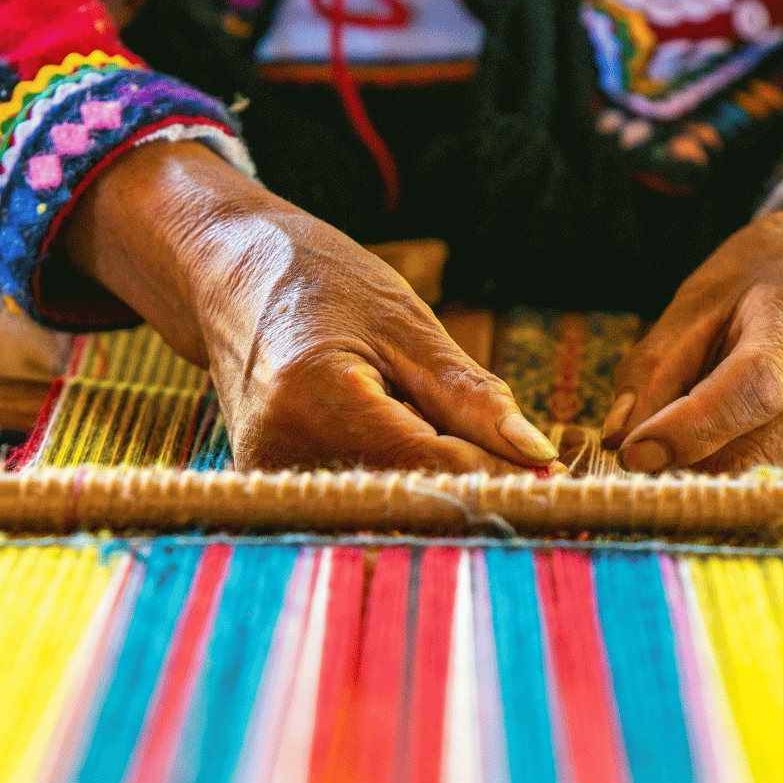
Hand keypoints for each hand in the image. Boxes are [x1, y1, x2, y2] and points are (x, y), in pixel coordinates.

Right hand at [60, 141, 557, 472]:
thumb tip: (537, 457)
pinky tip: (410, 449)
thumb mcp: (406, 321)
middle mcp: (281, 452)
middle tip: (529, 475)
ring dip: (436, 488)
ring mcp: (269, 479)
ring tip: (457, 446)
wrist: (226, 275)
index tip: (557, 479)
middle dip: (476, 491)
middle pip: (410, 500)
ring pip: (387, 507)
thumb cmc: (317, 281)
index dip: (502, 478)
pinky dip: (399, 482)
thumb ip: (470, 396)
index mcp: (317, 399)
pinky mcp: (272, 491)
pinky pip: (358, 499)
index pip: (433, 469)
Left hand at [601, 188, 782, 473]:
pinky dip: (737, 483)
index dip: (689, 429)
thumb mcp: (695, 304)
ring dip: (708, 476)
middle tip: (638, 460)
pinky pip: (777, 494)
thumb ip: (653, 369)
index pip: (753, 389)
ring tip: (693, 435)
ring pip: (759, 484)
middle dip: (684, 468)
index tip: (632, 455)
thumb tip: (619, 439)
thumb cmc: (758, 291)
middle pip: (753, 453)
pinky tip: (728, 448)